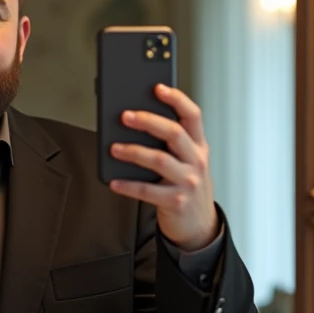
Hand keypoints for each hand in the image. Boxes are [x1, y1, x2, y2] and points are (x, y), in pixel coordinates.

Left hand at [109, 84, 219, 251]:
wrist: (199, 225)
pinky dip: (128, 185)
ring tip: (114, 148)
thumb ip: (170, 144)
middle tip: (125, 116)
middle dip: (148, 121)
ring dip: (133, 152)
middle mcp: (196, 161)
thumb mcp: (187, 161)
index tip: (157, 87)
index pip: (192, 115)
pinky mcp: (175, 202)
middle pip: (174, 133)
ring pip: (159, 160)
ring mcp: (188, 182)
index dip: (176, 99)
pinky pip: (147, 191)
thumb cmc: (185, 186)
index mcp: (199, 146)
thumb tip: (134, 123)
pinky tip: (114, 182)